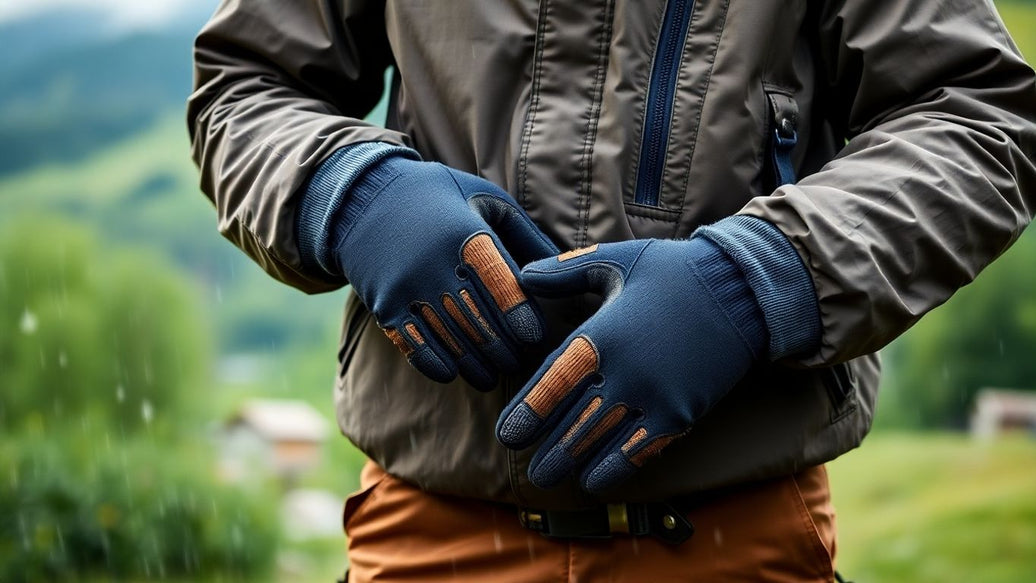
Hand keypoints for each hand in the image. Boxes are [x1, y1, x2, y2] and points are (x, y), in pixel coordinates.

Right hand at [333, 155, 557, 389]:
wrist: (362, 197)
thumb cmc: (439, 197)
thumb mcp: (483, 198)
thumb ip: (524, 233)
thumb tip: (562, 269)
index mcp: (464, 234)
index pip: (501, 286)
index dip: (520, 317)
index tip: (534, 337)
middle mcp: (434, 264)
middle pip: (479, 321)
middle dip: (502, 348)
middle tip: (518, 361)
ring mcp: (407, 288)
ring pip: (450, 339)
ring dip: (475, 364)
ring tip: (491, 374)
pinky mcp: (384, 306)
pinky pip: (414, 346)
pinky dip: (436, 364)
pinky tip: (453, 372)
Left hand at [496, 238, 767, 492]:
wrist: (745, 289)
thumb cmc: (674, 271)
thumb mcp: (615, 260)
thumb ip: (565, 272)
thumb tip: (522, 278)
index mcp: (603, 335)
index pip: (552, 384)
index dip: (528, 413)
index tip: (507, 434)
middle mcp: (625, 372)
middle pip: (573, 422)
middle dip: (546, 450)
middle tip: (528, 467)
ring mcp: (655, 396)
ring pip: (602, 442)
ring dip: (572, 463)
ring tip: (548, 478)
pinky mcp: (682, 412)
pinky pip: (641, 450)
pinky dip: (615, 468)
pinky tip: (595, 479)